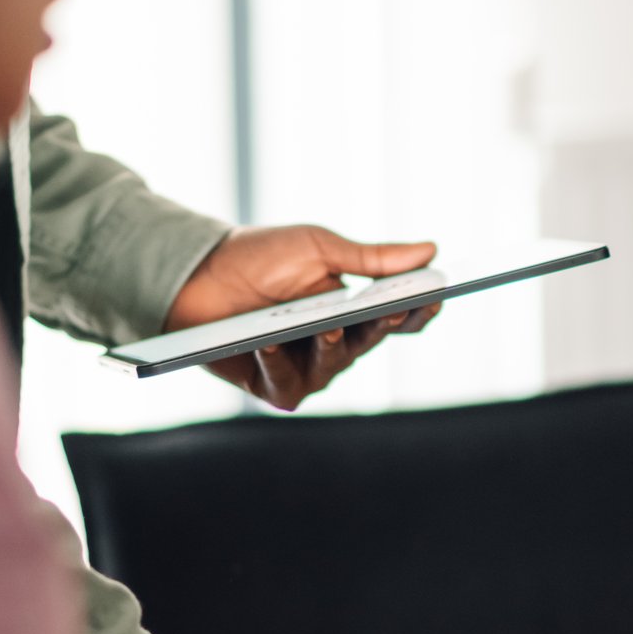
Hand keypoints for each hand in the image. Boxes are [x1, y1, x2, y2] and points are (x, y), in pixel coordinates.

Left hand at [165, 226, 439, 410]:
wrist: (198, 273)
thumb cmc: (260, 257)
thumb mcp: (320, 248)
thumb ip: (373, 258)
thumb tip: (431, 250)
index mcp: (354, 310)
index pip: (399, 317)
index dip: (420, 309)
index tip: (434, 295)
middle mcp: (336, 344)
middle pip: (372, 341)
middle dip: (382, 325)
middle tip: (394, 309)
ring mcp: (306, 367)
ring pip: (335, 366)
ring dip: (332, 346)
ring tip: (328, 327)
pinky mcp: (273, 384)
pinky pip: (288, 384)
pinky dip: (279, 364)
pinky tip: (268, 344)